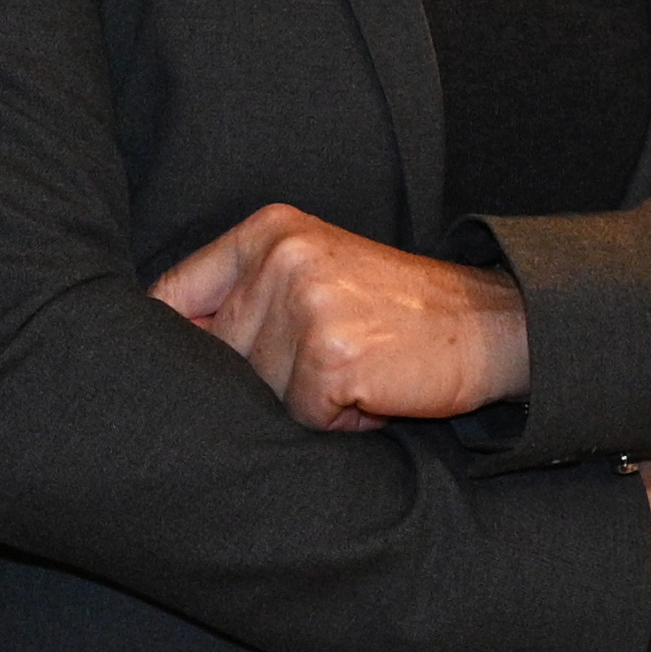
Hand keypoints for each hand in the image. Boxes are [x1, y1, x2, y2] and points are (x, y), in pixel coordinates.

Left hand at [154, 203, 531, 429]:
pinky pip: (303, 416)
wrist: (493, 324)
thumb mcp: (314, 271)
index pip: (170, 296)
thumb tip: (157, 355)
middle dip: (260, 380)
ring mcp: (308, 306)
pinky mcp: (334, 358)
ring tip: (354, 373)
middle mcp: (283, 259)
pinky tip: (372, 392)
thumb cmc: (396, 310)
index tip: (167, 380)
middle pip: (215, 356)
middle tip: (324, 363)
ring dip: (302, 402)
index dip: (167, 348)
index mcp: (269, 231)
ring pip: (257, 392)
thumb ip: (242, 297)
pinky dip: (337, 420)